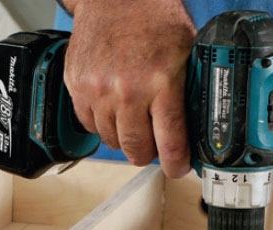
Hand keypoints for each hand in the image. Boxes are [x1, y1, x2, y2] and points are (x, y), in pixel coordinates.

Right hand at [62, 0, 195, 176]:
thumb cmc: (153, 19)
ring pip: (112, 141)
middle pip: (136, 150)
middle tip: (154, 146)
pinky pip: (90, 125)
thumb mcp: (186, 53)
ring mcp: (98, 90)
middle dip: (148, 153)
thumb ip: (188, 93)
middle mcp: (127, 91)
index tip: (178, 168)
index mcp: (161, 82)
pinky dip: (102, 124)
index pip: (170, 143)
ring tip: (133, 121)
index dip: (176, 164)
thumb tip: (194, 130)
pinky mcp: (77, 87)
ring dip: (124, 137)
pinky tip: (113, 109)